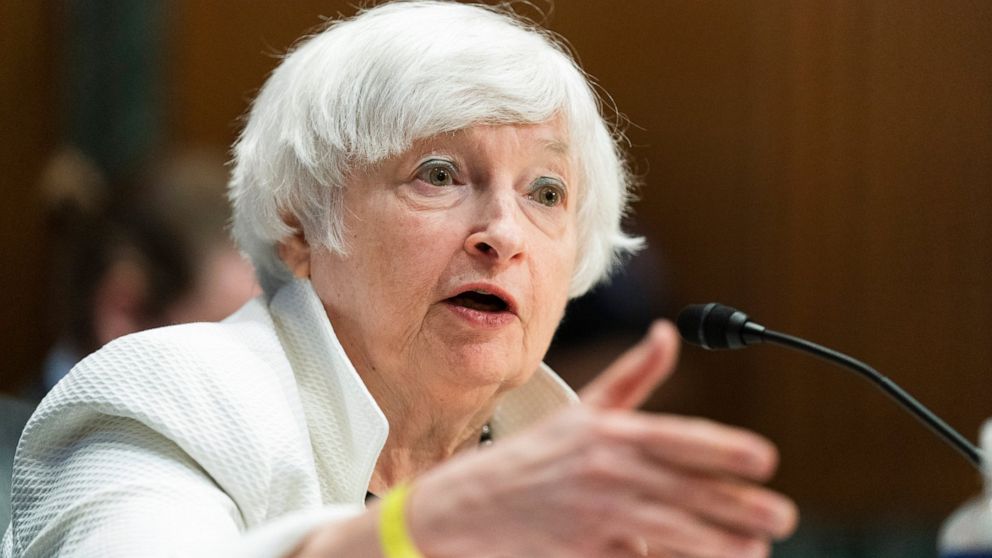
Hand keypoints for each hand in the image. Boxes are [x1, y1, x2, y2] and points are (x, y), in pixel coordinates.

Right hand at [409, 321, 797, 557]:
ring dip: (718, 542)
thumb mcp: (583, 410)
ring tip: (753, 550)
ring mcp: (594, 513)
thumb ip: (633, 375)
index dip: (725, 450)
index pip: (677, 438)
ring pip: (671, 529)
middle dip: (739, 505)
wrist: (467, 507)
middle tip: (780, 517)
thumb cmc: (533, 458)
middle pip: (685, 488)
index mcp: (608, 431)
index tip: (765, 460)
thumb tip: (668, 332)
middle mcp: (604, 469)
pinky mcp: (583, 551)